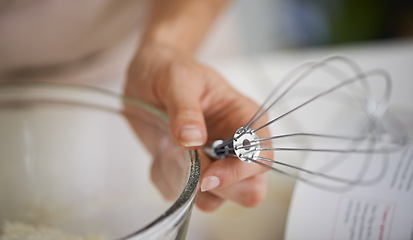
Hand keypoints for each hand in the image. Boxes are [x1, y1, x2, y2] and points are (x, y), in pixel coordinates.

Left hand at [125, 43, 270, 211]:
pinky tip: (161, 155)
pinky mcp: (192, 173)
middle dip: (218, 187)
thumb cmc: (169, 69)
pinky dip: (169, 181)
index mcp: (245, 119)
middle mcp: (235, 147)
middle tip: (190, 168)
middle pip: (249, 190)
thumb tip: (193, 140)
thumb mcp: (178, 79)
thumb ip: (185, 109)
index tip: (207, 175)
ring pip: (216, 199)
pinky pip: (185, 196)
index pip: (261, 158)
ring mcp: (214, 163)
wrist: (148, 77)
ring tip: (168, 154)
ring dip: (188, 185)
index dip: (239, 172)